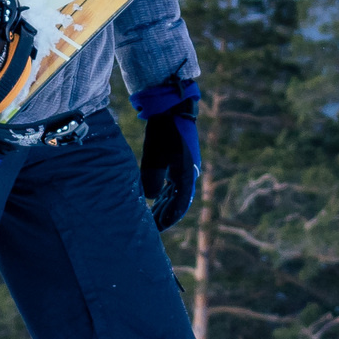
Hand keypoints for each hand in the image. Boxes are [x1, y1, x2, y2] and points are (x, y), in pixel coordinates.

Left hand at [131, 76, 199, 229]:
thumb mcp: (154, 157)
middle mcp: (187, 174)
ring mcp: (184, 168)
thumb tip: (150, 198)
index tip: (158, 229)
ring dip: (163, 205)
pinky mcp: (178, 161)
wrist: (172, 109)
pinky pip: (172, 183)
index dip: (168, 218)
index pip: (178, 205)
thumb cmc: (163, 133)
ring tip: (152, 217)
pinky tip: (154, 199)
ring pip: (174, 193)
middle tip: (151, 228)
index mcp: (185, 176)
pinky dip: (164, 193)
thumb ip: (152, 179)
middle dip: (164, 215)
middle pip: (176, 202)